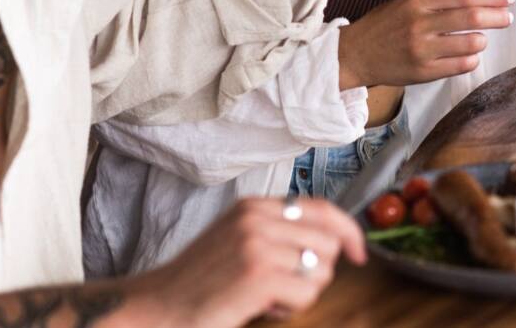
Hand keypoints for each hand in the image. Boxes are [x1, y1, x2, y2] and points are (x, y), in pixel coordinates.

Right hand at [134, 197, 364, 327]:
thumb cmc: (199, 283)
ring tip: (265, 297)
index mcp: (253, 206)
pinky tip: (260, 308)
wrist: (156, 307)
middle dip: (315, 273)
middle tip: (281, 288)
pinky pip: (307, 293)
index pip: (322, 207)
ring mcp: (257, 244)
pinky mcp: (257, 274)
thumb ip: (276, 233)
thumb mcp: (237, 240)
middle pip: (327, 243)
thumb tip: (332, 240)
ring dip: (301, 293)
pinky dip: (290, 308)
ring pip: (321, 271)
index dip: (347, 231)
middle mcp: (257, 218)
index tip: (358, 253)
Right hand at [337, 0, 513, 89]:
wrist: (355, 53)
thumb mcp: (408, 0)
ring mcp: (422, 49)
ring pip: (471, 44)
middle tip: (507, 17)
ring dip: (483, 40)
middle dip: (497, 17)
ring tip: (481, 38)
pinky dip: (472, 59)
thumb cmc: (385, 24)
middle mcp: (420, 22)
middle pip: (473, 17)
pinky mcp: (423, 72)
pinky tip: (467, 55)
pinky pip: (461, 66)